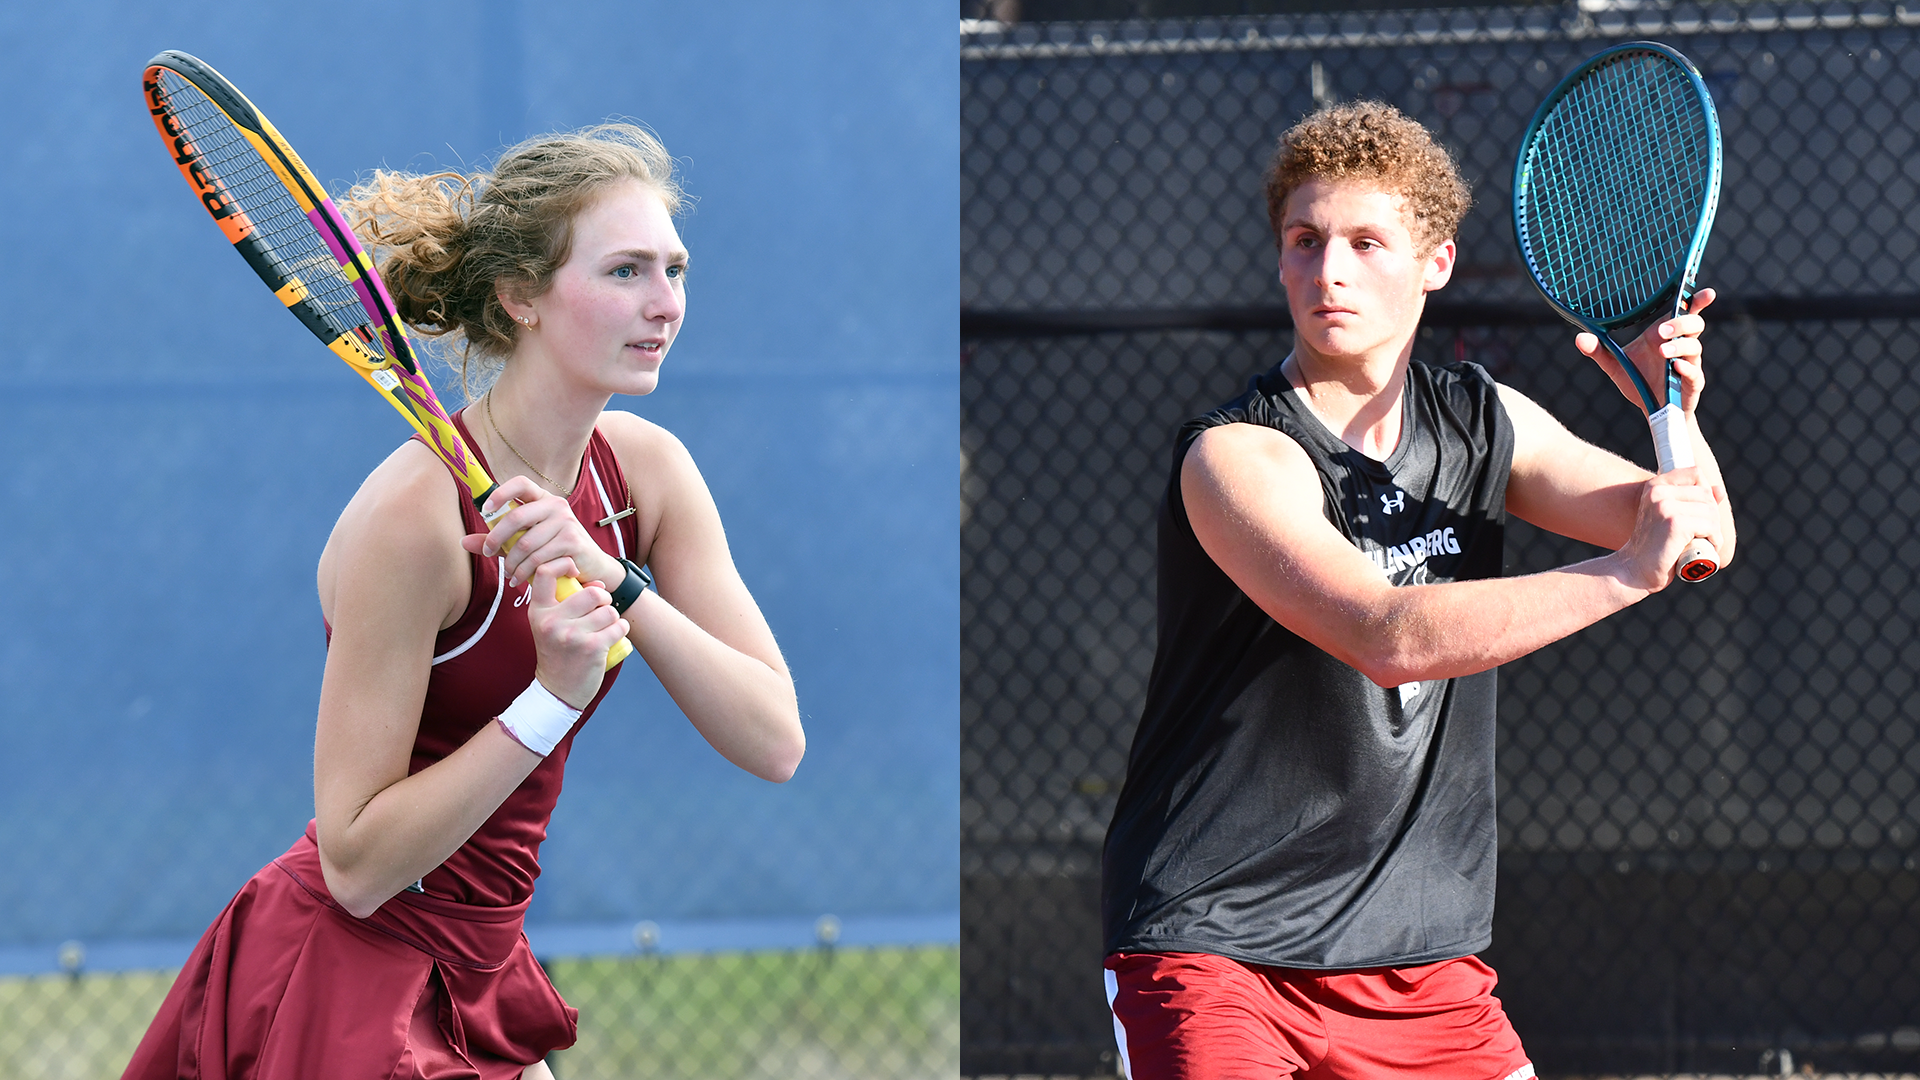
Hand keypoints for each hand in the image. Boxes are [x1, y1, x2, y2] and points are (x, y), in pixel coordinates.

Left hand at [461, 475, 621, 588]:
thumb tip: (464, 542)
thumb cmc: (555, 552)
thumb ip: (498, 541)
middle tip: (487, 552)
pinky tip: (521, 579)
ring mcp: (566, 523)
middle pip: (517, 516)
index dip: (500, 493)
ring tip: (508, 573)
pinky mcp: (572, 542)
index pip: (521, 484)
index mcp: (543, 499)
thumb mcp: (525, 543)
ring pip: (525, 544)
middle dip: (496, 538)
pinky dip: (524, 573)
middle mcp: (557, 506)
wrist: (592, 567)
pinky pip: (538, 559)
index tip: (485, 509)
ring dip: (511, 563)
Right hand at [526, 559, 629, 708]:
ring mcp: (571, 635)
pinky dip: (621, 630)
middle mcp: (552, 621)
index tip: (574, 571)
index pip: (545, 573)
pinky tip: (613, 636)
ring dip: (613, 618)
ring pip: (609, 610)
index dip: (564, 564)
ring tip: (604, 629)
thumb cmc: (558, 653)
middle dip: (603, 600)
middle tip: (600, 611)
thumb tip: (598, 584)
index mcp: (538, 612)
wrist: (558, 691)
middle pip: (592, 593)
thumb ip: (568, 602)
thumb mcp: (551, 625)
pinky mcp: (591, 647)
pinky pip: (618, 626)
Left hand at [1577, 287, 1715, 415]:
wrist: (1651, 411)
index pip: (1683, 312)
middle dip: (1681, 323)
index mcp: (1663, 336)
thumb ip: (1599, 351)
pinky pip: (1695, 372)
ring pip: (1695, 346)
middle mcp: (1680, 346)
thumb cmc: (1638, 382)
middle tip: (1661, 331)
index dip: (1695, 300)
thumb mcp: (1615, 366)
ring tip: (1662, 351)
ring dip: (1679, 345)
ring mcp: (1689, 364)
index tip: (1705, 293)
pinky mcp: (1692, 383)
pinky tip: (1676, 367)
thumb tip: (1580, 337)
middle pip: (1694, 324)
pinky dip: (1686, 368)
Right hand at [1613, 465, 1727, 590]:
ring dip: (1714, 530)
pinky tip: (1707, 547)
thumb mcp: (1669, 517)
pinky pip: (1709, 526)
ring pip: (1710, 512)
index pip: (1695, 473)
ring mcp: (1666, 507)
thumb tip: (1720, 490)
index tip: (1700, 513)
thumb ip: (1692, 501)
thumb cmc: (1653, 545)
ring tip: (1705, 542)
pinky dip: (1714, 539)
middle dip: (1712, 516)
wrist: (1634, 569)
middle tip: (1704, 534)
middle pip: (1706, 495)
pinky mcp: (1675, 524)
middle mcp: (1658, 492)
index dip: (1706, 492)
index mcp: (1655, 486)